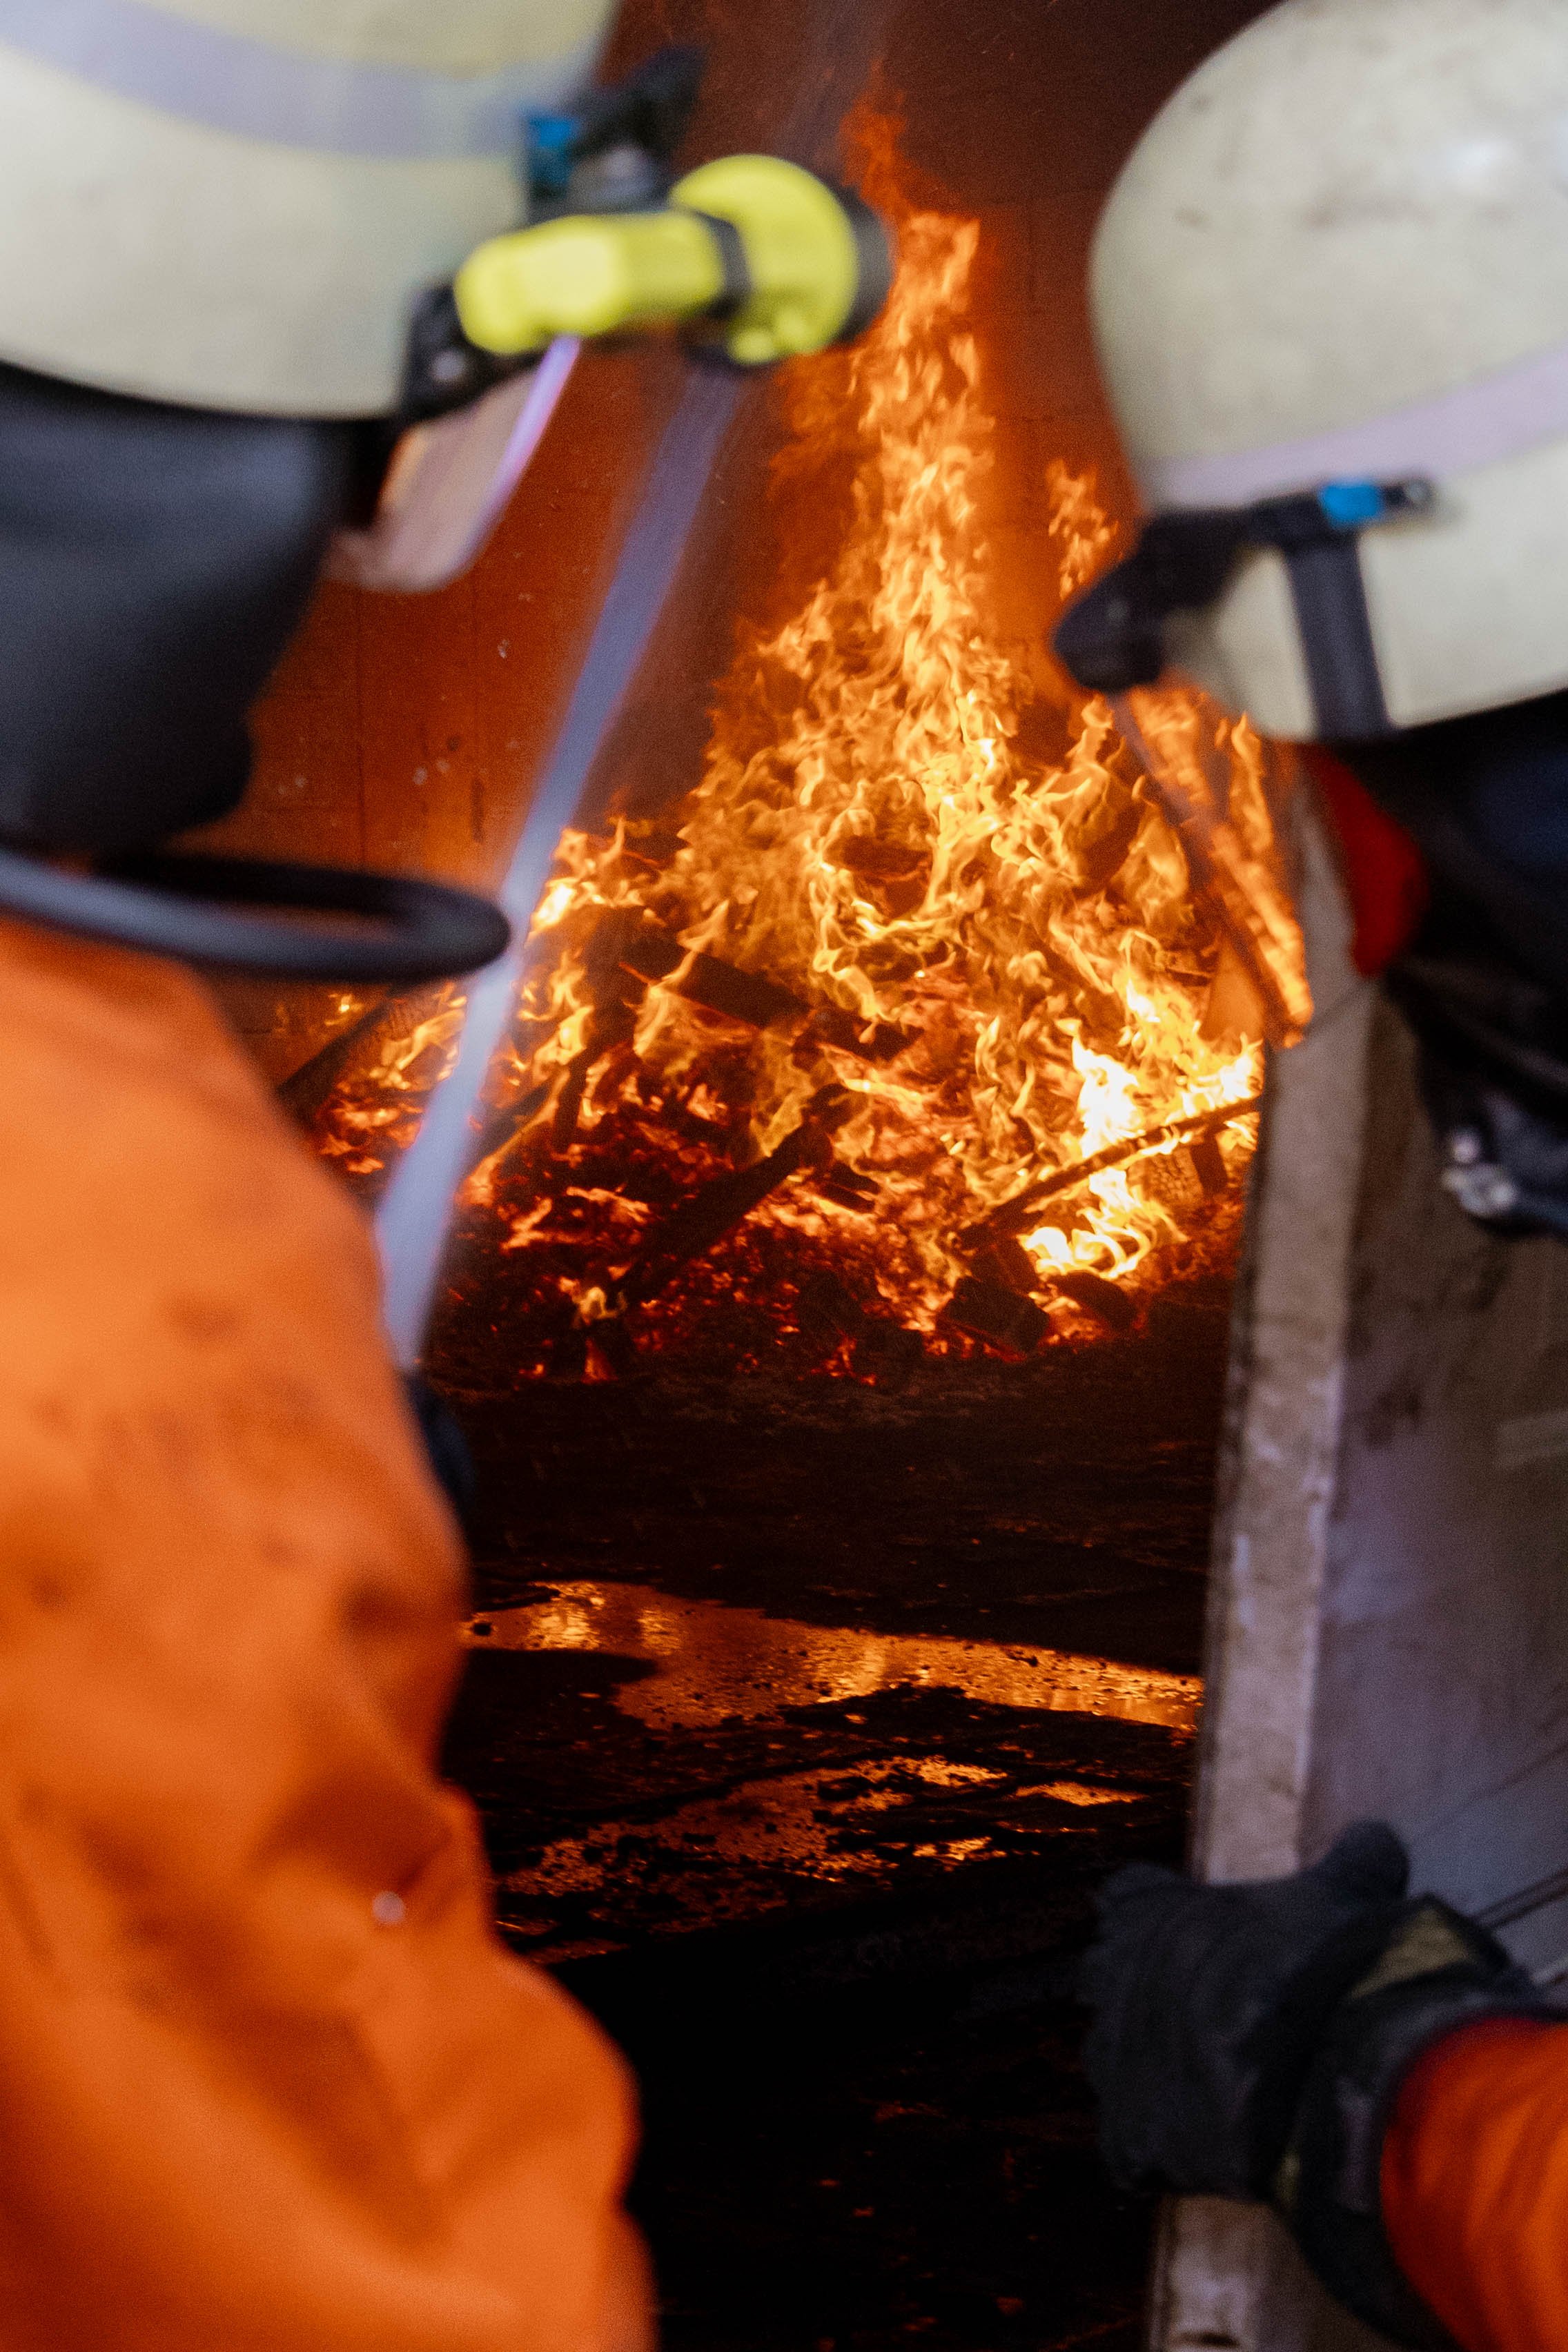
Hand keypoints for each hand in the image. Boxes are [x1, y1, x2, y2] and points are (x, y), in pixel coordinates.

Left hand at [1080, 1824, 1554, 2349]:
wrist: (1329, 2068)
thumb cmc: (1330, 1962)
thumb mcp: (1350, 1892)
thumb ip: (1354, 1860)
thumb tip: (1379, 1838)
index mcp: (1144, 1910)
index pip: (1127, 1899)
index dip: (1164, 1916)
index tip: (1208, 1937)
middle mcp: (1109, 1980)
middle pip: (1110, 1979)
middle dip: (1152, 1994)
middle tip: (1218, 2016)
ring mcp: (1112, 2063)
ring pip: (1115, 2063)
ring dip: (1155, 2070)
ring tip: (1219, 2087)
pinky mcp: (1127, 2139)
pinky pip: (1130, 2149)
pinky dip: (1163, 2152)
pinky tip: (1214, 2149)